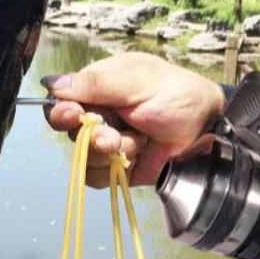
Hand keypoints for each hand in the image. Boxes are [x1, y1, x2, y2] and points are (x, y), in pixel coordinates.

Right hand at [42, 52, 223, 187]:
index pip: (60, 102)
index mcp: (97, 88)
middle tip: (114, 135)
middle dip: (93, 137)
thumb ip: (95, 84)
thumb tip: (51, 84)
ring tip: (139, 141)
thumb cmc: (179, 96)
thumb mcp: (137, 81)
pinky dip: (113, 171)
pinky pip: (95, 177)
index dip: (61, 112)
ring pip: (83, 158)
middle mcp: (98, 116)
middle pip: (69, 133)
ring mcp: (106, 143)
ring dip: (111, 153)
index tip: (72, 115)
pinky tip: (137, 158)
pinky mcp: (114, 168)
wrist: (208, 131)